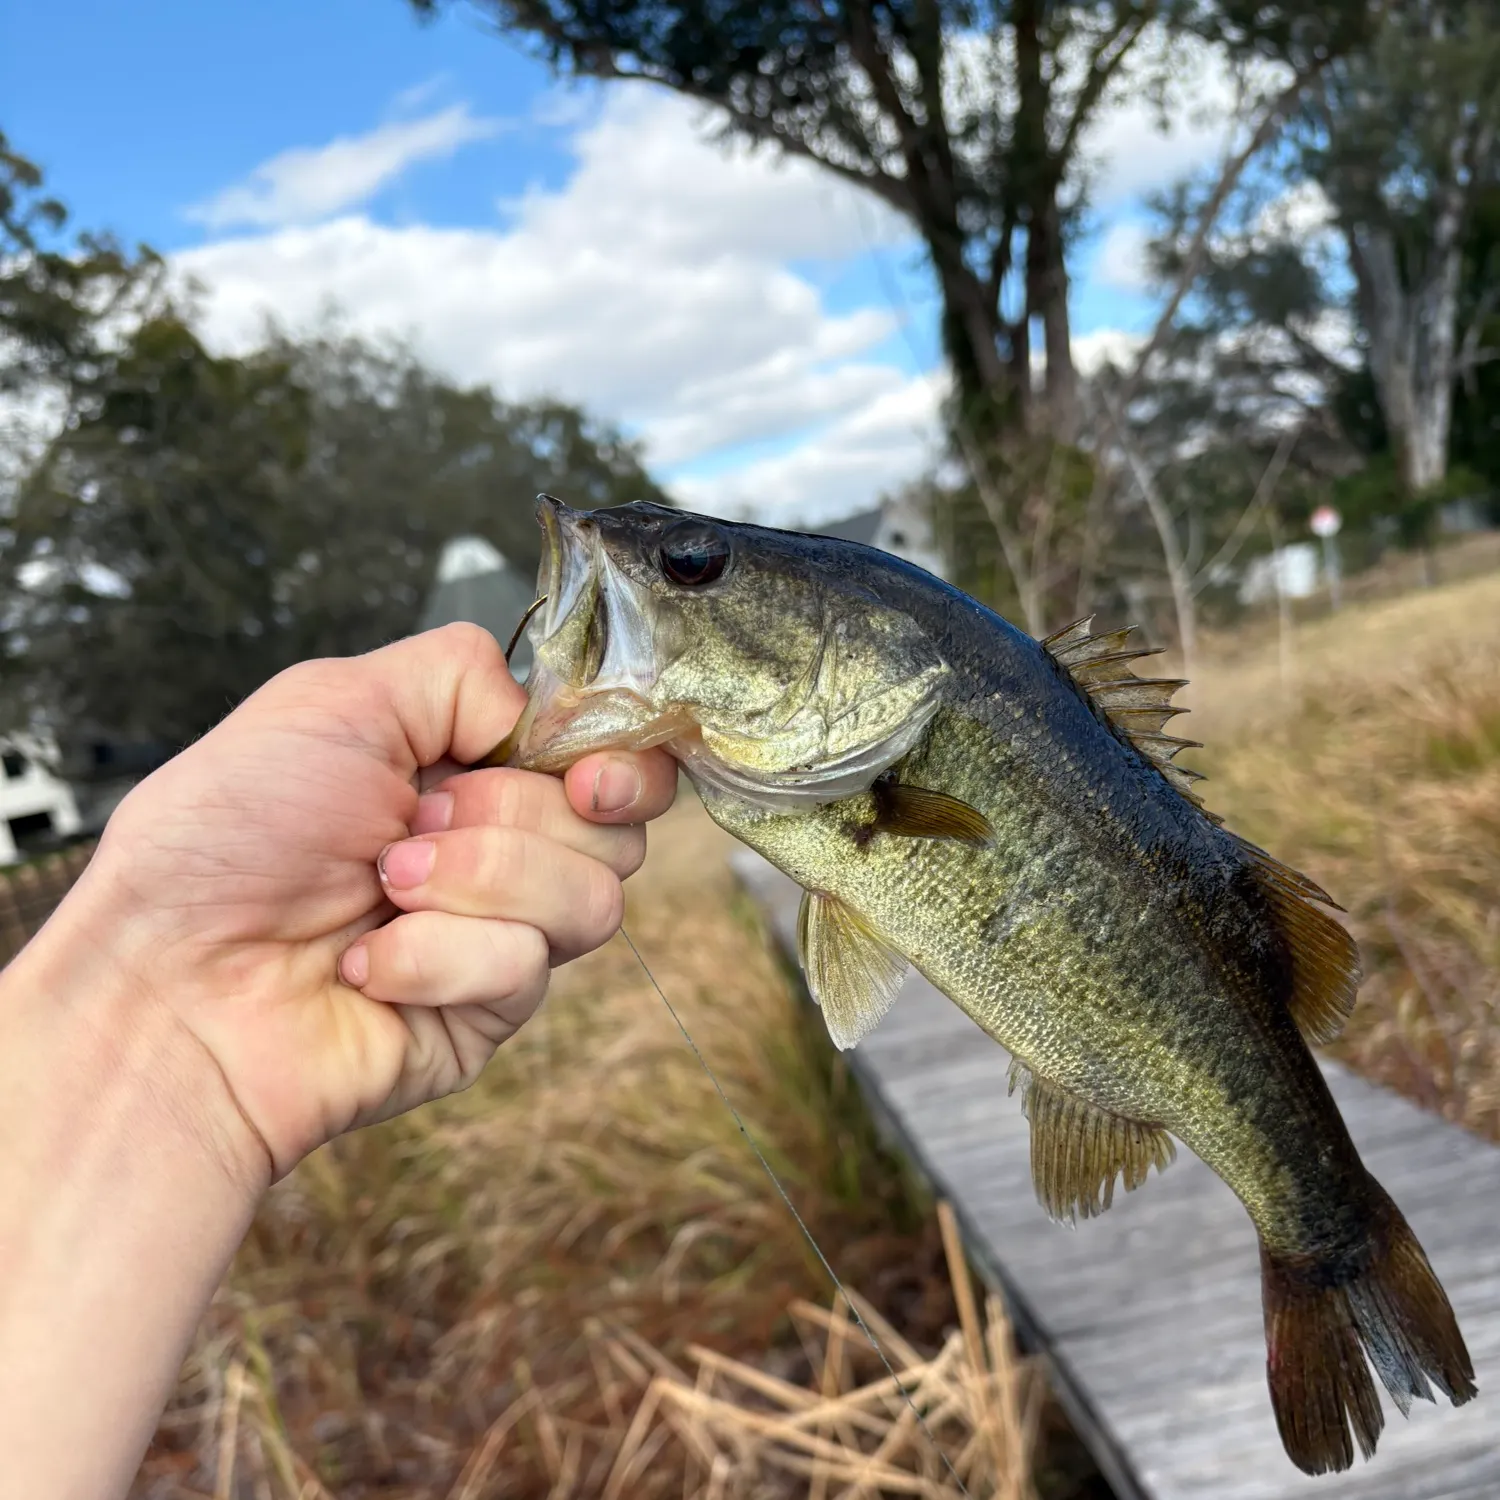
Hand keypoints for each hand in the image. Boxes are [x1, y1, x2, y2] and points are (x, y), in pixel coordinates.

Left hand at [45, 622, 676, 1183]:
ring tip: (382, 889)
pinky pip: (524, 968)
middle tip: (413, 824)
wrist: (170, 989)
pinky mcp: (486, 1012)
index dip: (616, 764)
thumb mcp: (332, 703)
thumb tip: (542, 712)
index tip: (585, 774)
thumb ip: (459, 674)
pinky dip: (435, 956)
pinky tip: (367, 964)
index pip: (607, 759)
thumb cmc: (222, 845)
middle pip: (615, 828)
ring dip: (475, 882)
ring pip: (592, 899)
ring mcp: (496, 934)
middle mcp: (495, 850)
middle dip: (512, 818)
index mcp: (468, 769)